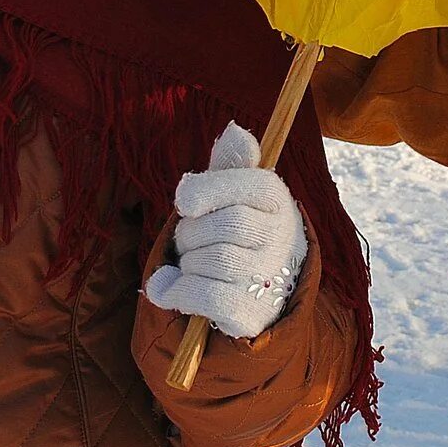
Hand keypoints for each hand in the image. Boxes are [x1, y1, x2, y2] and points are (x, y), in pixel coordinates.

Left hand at [143, 124, 309, 340]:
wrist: (253, 290)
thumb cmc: (234, 229)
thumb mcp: (232, 192)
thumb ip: (229, 164)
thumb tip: (235, 131)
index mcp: (276, 200)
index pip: (248, 184)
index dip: (207, 190)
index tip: (185, 202)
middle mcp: (282, 239)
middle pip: (226, 225)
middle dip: (191, 233)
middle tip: (190, 240)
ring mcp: (270, 279)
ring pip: (212, 261)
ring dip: (187, 263)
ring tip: (192, 264)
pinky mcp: (252, 314)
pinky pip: (207, 298)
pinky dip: (177, 293)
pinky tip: (165, 289)